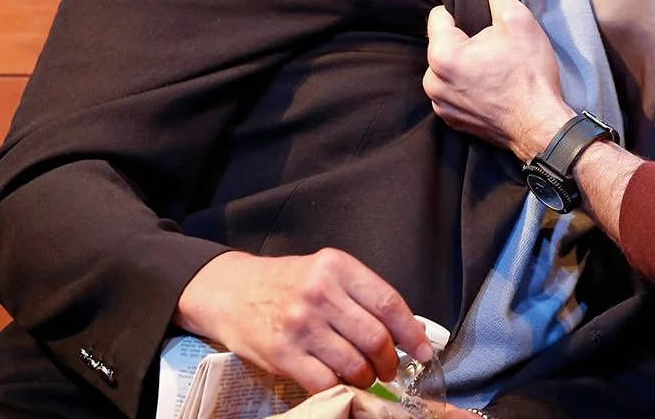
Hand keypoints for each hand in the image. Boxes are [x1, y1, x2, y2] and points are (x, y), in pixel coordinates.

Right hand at [174, 248, 430, 394]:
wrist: (230, 291)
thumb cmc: (285, 283)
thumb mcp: (325, 272)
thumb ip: (360, 295)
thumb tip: (404, 330)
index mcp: (337, 266)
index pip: (389, 302)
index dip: (412, 332)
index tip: (424, 350)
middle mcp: (320, 293)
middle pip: (375, 337)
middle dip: (390, 361)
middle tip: (390, 369)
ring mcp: (300, 324)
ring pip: (354, 364)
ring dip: (367, 377)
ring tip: (366, 376)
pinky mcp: (283, 353)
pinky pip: (325, 382)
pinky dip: (340, 388)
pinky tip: (340, 382)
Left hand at [424, 0, 573, 161]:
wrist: (541, 125)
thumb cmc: (529, 76)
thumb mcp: (519, 21)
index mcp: (442, 55)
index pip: (439, 15)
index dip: (463, 11)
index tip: (484, 21)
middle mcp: (433, 82)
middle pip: (443, 43)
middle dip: (465, 39)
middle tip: (495, 46)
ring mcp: (441, 104)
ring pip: (447, 67)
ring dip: (465, 63)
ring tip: (495, 68)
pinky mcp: (451, 119)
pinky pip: (453, 90)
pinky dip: (468, 85)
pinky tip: (492, 86)